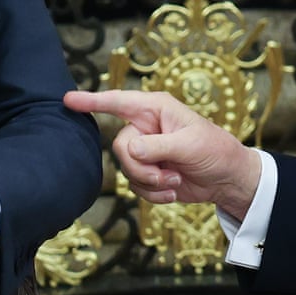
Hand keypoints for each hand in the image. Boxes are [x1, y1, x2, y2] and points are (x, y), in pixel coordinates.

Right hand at [63, 89, 262, 220]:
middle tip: (166, 174)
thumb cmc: (215, 151)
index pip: (117, 102)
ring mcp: (146, 151)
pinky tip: (173, 191)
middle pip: (120, 147)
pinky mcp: (149, 173)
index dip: (92, 100)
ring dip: (151, 183)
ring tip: (175, 181)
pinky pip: (135, 186)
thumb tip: (129, 149)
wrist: (228, 179)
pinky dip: (154, 194)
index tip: (67, 100)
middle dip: (141, 167)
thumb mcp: (189, 145)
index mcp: (155, 109)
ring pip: (126, 170)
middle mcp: (146, 127)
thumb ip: (157, 146)